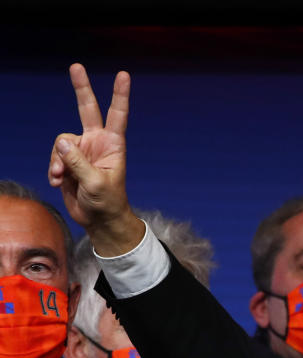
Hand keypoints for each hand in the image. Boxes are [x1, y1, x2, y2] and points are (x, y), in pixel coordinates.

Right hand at [48, 63, 143, 256]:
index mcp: (113, 145)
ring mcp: (82, 151)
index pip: (117, 115)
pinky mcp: (68, 161)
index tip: (123, 75)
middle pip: (87, 109)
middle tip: (76, 66)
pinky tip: (58, 181)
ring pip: (61, 141)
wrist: (98, 219)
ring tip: (60, 176)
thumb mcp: (96, 183)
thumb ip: (78, 163)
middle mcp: (97, 142)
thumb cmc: (107, 202)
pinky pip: (54, 156)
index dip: (120, 95)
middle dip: (81, 88)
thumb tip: (63, 144)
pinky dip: (52, 168)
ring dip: (57, 159)